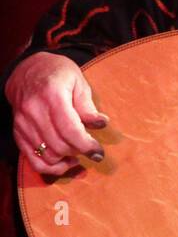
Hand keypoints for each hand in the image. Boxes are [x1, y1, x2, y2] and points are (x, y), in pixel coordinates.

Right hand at [5, 52, 107, 175]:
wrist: (27, 70)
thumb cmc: (58, 74)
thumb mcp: (78, 82)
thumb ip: (88, 106)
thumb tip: (101, 124)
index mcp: (52, 95)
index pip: (70, 131)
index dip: (86, 146)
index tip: (99, 152)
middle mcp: (34, 111)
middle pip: (59, 145)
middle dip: (79, 152)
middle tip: (91, 150)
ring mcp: (23, 123)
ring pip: (46, 155)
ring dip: (65, 161)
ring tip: (78, 154)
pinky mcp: (18, 132)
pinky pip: (31, 159)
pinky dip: (49, 166)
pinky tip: (63, 162)